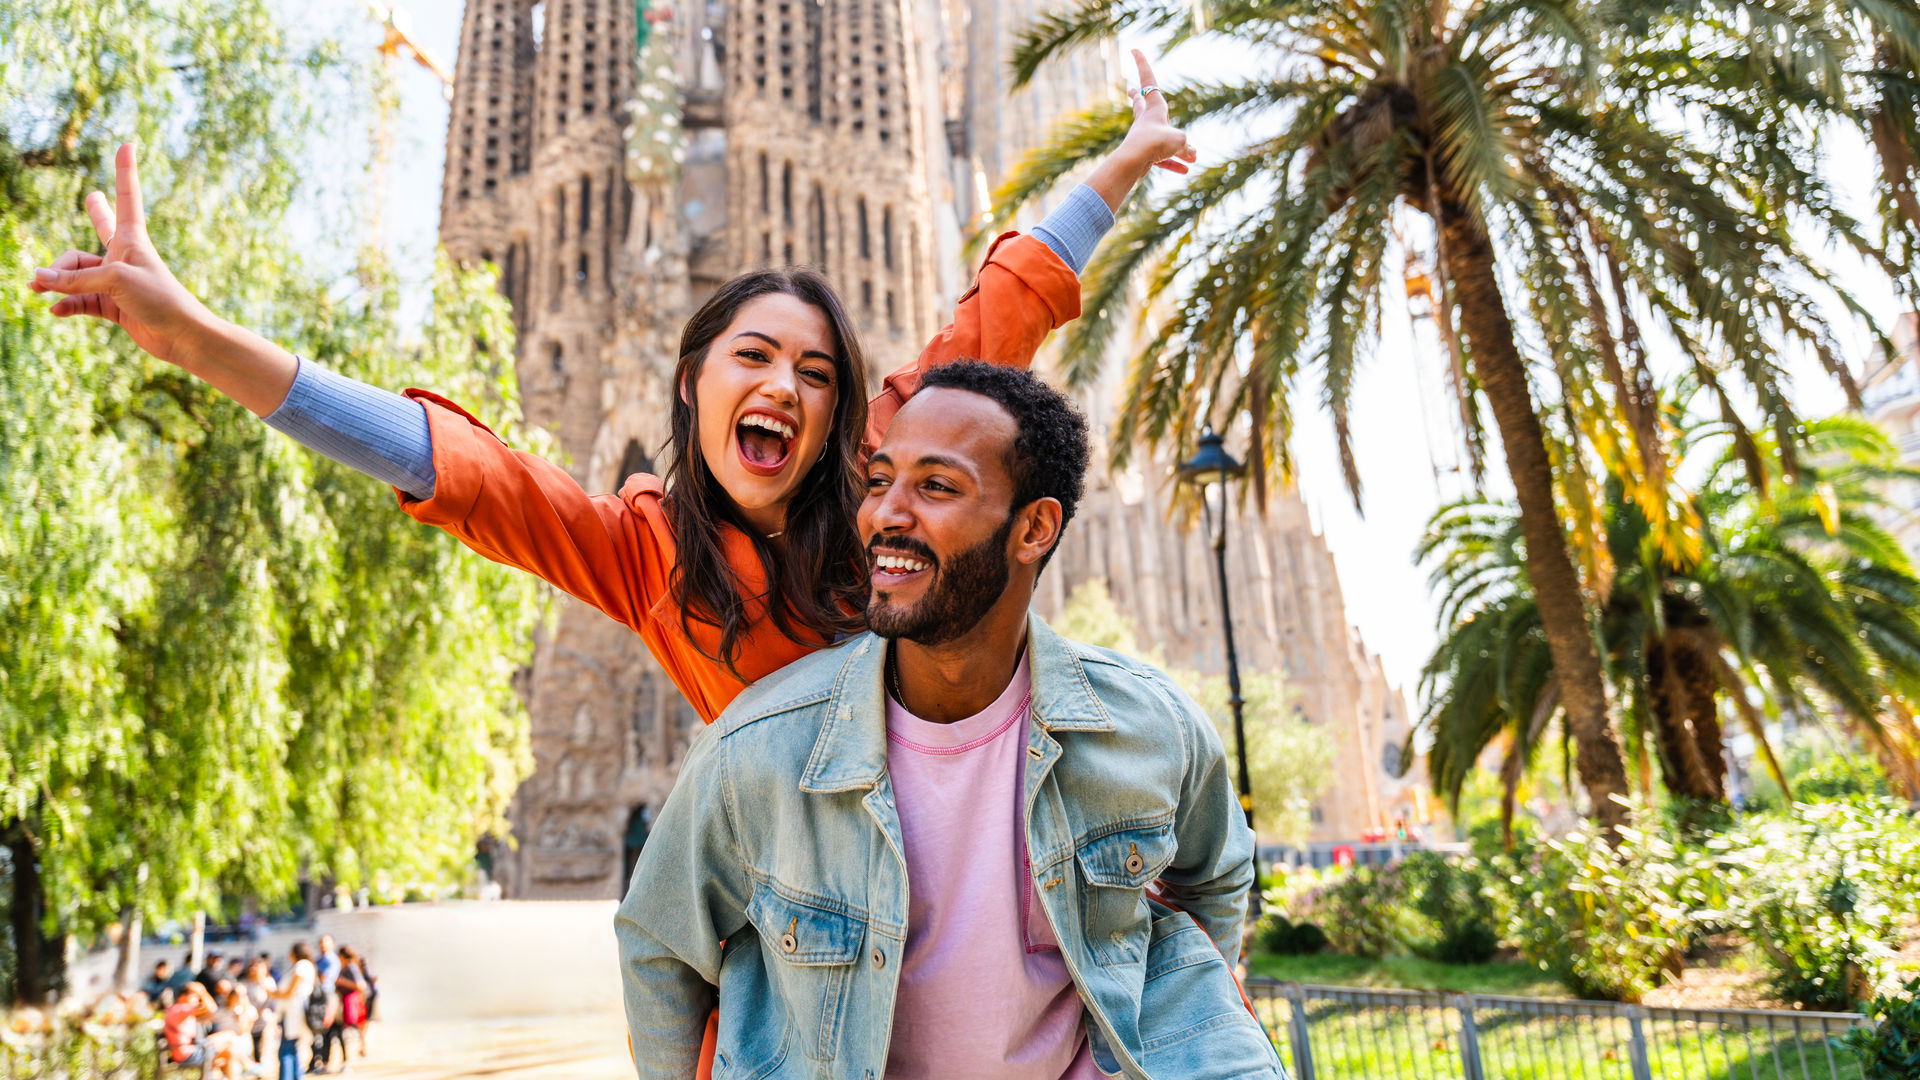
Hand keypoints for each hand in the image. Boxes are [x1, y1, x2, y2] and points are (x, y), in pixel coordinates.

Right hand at [29, 143, 217, 366]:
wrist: (182, 335)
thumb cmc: (158, 299)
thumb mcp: (114, 281)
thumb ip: (74, 279)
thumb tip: (39, 279)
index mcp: (132, 240)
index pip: (127, 197)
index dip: (125, 171)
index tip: (128, 145)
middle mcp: (123, 257)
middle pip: (101, 229)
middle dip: (97, 213)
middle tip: (94, 197)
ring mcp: (116, 281)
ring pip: (76, 273)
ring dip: (57, 281)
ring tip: (36, 287)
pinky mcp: (113, 306)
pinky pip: (80, 300)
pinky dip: (67, 304)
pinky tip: (54, 310)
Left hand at [1121, 49, 1194, 174]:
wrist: (1133, 163)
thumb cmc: (1156, 143)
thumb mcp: (1180, 141)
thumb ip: (1187, 146)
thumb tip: (1189, 155)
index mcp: (1153, 109)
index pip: (1148, 81)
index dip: (1142, 64)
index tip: (1133, 50)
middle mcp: (1146, 122)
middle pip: (1140, 104)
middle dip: (1137, 97)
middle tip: (1130, 90)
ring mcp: (1144, 139)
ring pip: (1156, 135)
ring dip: (1170, 140)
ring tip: (1184, 150)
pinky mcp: (1145, 156)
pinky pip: (1161, 159)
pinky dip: (1172, 163)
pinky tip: (1185, 171)